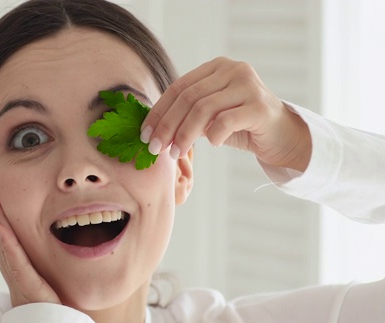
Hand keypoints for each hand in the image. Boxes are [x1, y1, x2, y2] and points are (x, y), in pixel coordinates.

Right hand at [0, 181, 60, 306]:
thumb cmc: (41, 296)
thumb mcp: (32, 266)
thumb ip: (26, 248)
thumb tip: (22, 229)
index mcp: (10, 254)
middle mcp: (8, 259)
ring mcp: (14, 270)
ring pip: (0, 237)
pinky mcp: (26, 281)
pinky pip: (15, 259)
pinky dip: (6, 243)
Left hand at [140, 57, 311, 171]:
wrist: (280, 137)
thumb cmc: (240, 126)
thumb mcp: (209, 116)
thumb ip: (185, 113)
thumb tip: (150, 129)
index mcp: (217, 67)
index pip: (179, 87)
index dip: (158, 111)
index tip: (144, 133)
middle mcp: (233, 70)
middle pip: (188, 97)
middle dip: (167, 125)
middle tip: (154, 147)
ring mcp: (249, 85)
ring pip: (204, 109)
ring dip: (184, 134)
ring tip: (175, 153)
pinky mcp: (261, 106)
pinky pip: (226, 120)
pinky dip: (214, 134)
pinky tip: (213, 144)